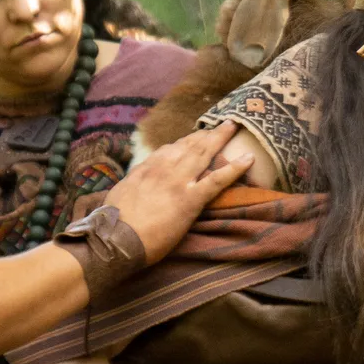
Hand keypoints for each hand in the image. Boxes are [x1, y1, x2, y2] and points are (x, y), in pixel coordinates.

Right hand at [91, 129, 251, 258]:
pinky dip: (235, 168)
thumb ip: (135, 181)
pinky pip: (217, 180)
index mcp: (147, 167)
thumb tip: (138, 178)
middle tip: (221, 124)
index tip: (194, 137)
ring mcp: (179, 182)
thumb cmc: (114, 220)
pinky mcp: (191, 199)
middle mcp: (164, 168)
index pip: (169, 149)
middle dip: (206, 134)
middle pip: (189, 146)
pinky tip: (248, 159)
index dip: (185, 142)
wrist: (116, 238)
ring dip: (220, 139)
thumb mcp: (120, 192)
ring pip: (204, 154)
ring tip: (233, 128)